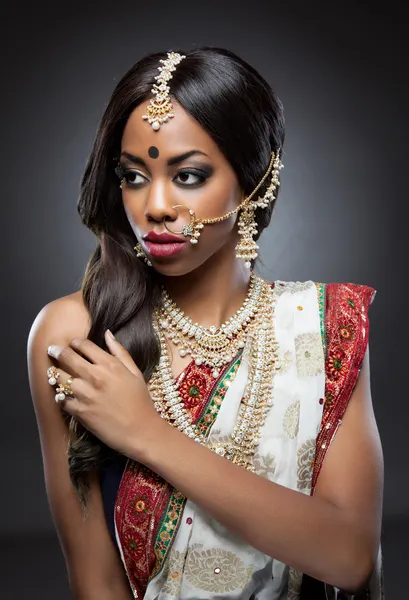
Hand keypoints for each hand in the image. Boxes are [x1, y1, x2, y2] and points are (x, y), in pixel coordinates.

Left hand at [47, 330, 161, 458]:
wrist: (140, 431)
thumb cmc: (140, 401)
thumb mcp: (135, 372)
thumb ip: (120, 352)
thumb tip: (107, 333)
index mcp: (109, 365)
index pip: (83, 345)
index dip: (75, 342)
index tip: (72, 344)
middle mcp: (95, 376)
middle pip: (66, 357)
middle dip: (56, 351)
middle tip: (51, 350)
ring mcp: (85, 394)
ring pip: (59, 377)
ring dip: (56, 374)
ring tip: (55, 374)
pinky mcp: (79, 411)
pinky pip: (60, 399)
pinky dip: (60, 396)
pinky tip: (63, 396)